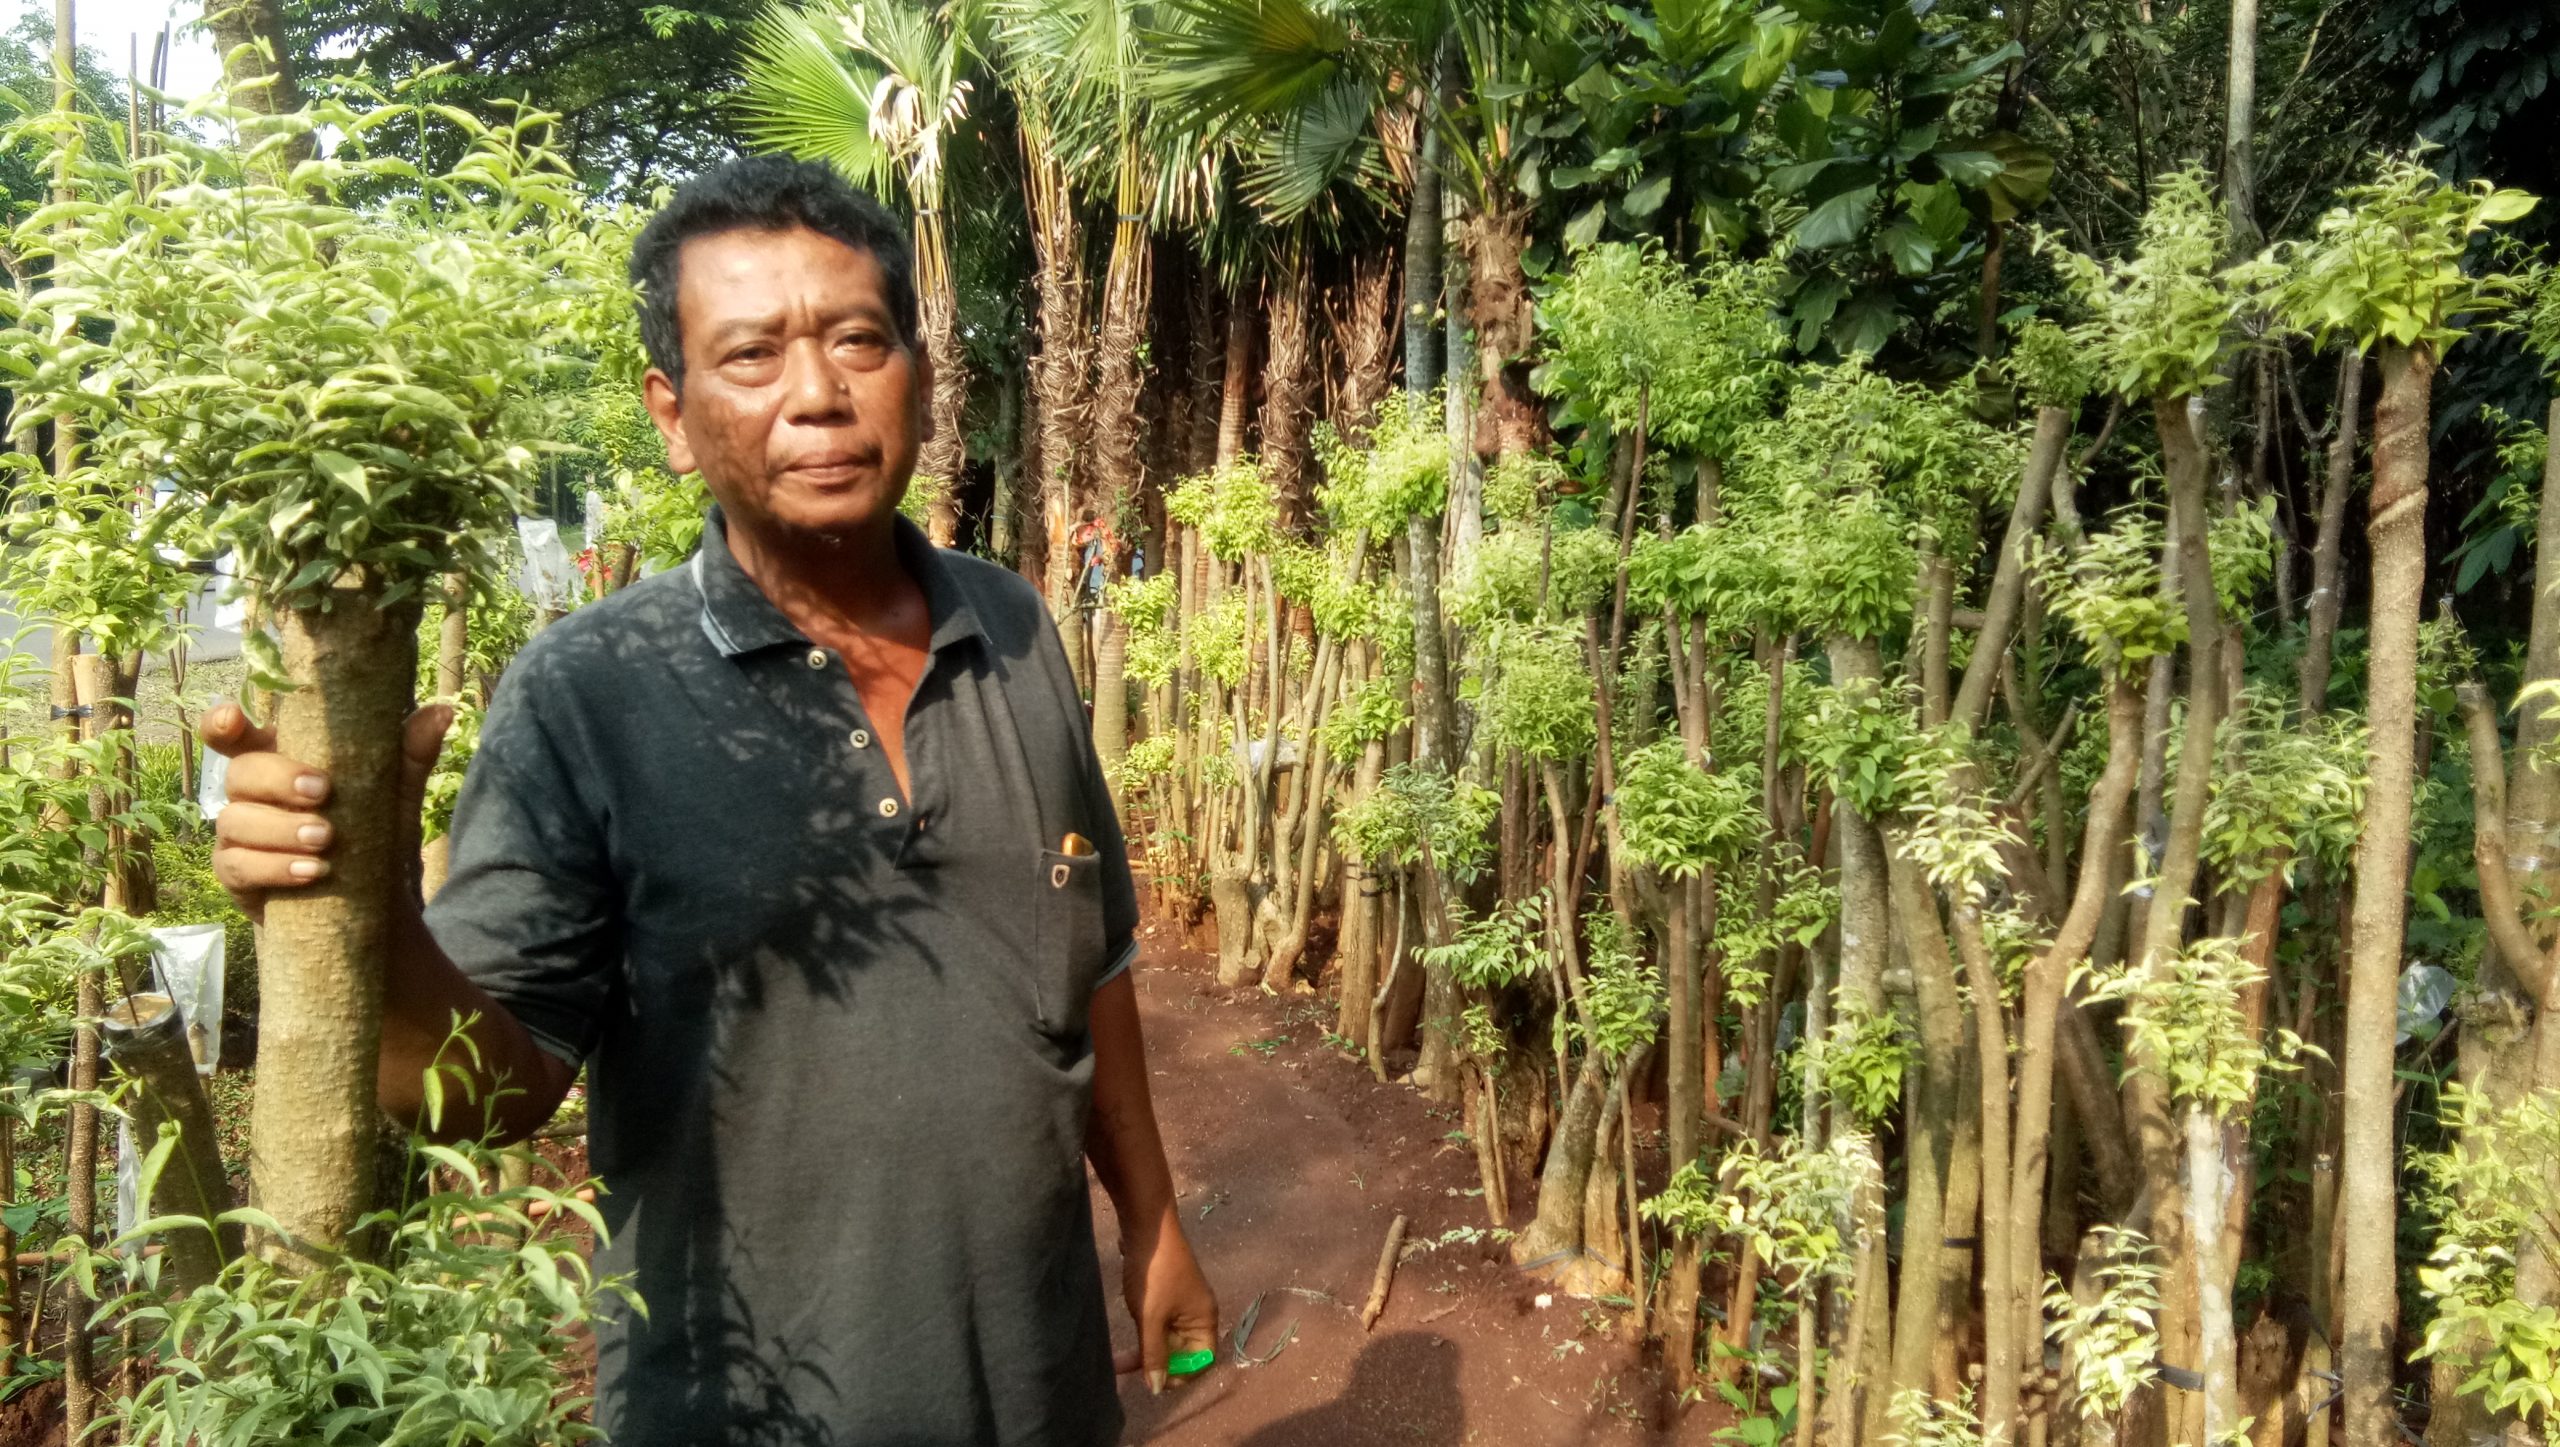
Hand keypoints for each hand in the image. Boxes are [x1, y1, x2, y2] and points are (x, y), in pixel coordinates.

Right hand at [203, 700, 452, 921]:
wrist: (372, 903)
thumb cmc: (372, 834)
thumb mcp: (395, 794)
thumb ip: (410, 754)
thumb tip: (441, 712)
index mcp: (278, 760)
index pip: (234, 735)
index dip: (223, 722)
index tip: (234, 719)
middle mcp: (250, 794)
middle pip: (240, 773)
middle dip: (278, 779)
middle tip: (323, 792)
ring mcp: (238, 836)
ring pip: (235, 821)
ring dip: (281, 829)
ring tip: (324, 840)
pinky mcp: (237, 877)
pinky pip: (239, 867)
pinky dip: (275, 868)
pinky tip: (311, 872)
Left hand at [1112, 1220, 1216, 1394]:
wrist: (1145, 1225)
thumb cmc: (1154, 1273)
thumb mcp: (1151, 1318)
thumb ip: (1154, 1354)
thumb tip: (1156, 1388)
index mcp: (1205, 1319)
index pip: (1202, 1360)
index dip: (1181, 1375)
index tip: (1154, 1379)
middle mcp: (1197, 1313)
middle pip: (1182, 1352)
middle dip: (1156, 1363)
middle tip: (1126, 1370)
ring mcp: (1180, 1303)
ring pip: (1165, 1339)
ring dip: (1144, 1350)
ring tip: (1116, 1360)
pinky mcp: (1164, 1294)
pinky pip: (1156, 1324)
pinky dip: (1141, 1334)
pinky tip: (1122, 1341)